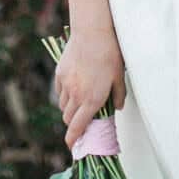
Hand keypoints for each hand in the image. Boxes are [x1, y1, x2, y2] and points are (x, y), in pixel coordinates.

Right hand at [54, 26, 126, 149]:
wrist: (92, 32)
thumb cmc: (110, 54)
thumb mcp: (119, 77)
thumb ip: (119, 96)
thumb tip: (118, 108)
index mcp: (91, 100)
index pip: (77, 127)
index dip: (73, 140)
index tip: (72, 146)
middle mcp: (76, 95)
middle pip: (68, 119)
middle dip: (74, 124)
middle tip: (82, 121)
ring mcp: (66, 84)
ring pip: (63, 105)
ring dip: (69, 109)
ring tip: (79, 103)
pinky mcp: (60, 73)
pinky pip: (59, 91)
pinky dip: (65, 95)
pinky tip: (73, 87)